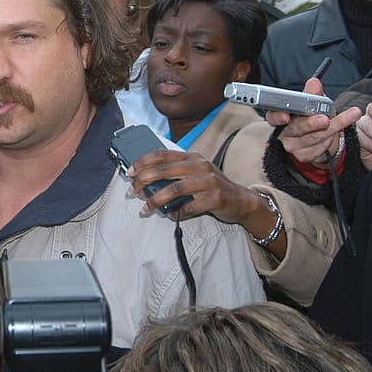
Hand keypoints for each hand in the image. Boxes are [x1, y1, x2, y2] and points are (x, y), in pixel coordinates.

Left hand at [128, 149, 259, 224]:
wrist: (241, 200)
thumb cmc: (212, 186)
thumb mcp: (195, 173)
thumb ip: (174, 172)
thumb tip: (145, 179)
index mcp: (192, 157)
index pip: (162, 155)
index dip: (142, 162)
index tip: (129, 172)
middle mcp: (199, 166)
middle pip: (164, 171)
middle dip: (143, 181)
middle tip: (132, 191)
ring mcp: (208, 182)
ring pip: (174, 190)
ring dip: (155, 201)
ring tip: (145, 209)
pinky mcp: (214, 198)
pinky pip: (188, 208)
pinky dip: (176, 213)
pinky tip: (170, 216)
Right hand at [265, 77, 360, 166]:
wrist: (321, 134)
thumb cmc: (312, 115)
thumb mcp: (313, 101)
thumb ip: (312, 93)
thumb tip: (314, 83)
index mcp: (280, 116)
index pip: (273, 116)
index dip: (278, 117)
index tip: (285, 117)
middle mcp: (283, 132)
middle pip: (296, 128)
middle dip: (311, 123)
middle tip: (325, 119)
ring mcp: (292, 146)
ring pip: (313, 138)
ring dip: (332, 128)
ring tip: (348, 117)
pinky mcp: (303, 156)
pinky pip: (320, 148)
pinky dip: (332, 138)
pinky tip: (336, 132)